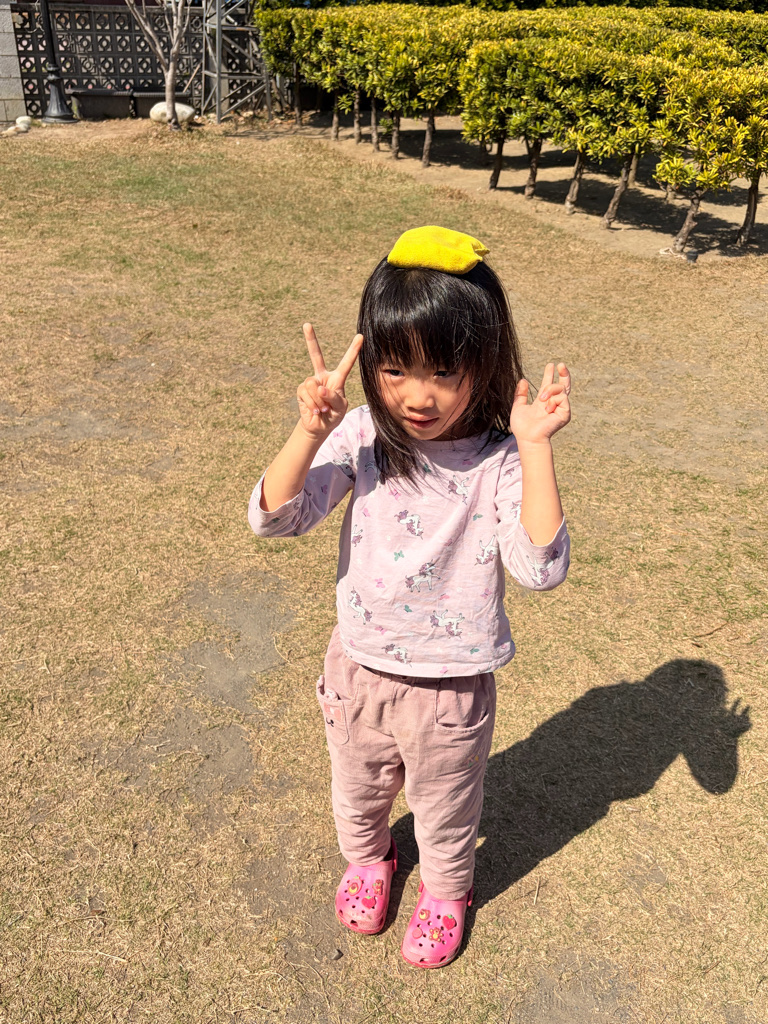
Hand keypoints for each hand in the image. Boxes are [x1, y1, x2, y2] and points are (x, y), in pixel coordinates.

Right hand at [297, 323, 363, 439]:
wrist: (319, 426)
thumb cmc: (333, 415)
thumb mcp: (340, 408)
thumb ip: (334, 398)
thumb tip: (320, 388)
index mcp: (337, 379)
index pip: (346, 363)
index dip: (353, 350)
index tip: (360, 336)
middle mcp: (323, 377)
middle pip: (316, 355)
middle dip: (310, 340)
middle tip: (307, 324)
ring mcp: (311, 383)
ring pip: (313, 384)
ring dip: (320, 401)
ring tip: (323, 409)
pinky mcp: (301, 390)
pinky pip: (306, 393)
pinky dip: (313, 404)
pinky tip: (316, 411)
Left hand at [509, 362, 570, 445]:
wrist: (528, 438)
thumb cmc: (522, 426)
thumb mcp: (518, 407)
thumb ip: (520, 394)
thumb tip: (523, 380)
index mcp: (543, 402)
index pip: (549, 385)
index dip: (549, 375)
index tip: (550, 365)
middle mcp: (553, 404)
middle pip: (563, 386)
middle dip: (564, 374)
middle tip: (560, 364)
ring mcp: (560, 408)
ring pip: (561, 388)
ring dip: (550, 390)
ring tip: (542, 399)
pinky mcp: (565, 413)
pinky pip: (562, 398)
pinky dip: (553, 400)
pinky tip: (547, 409)